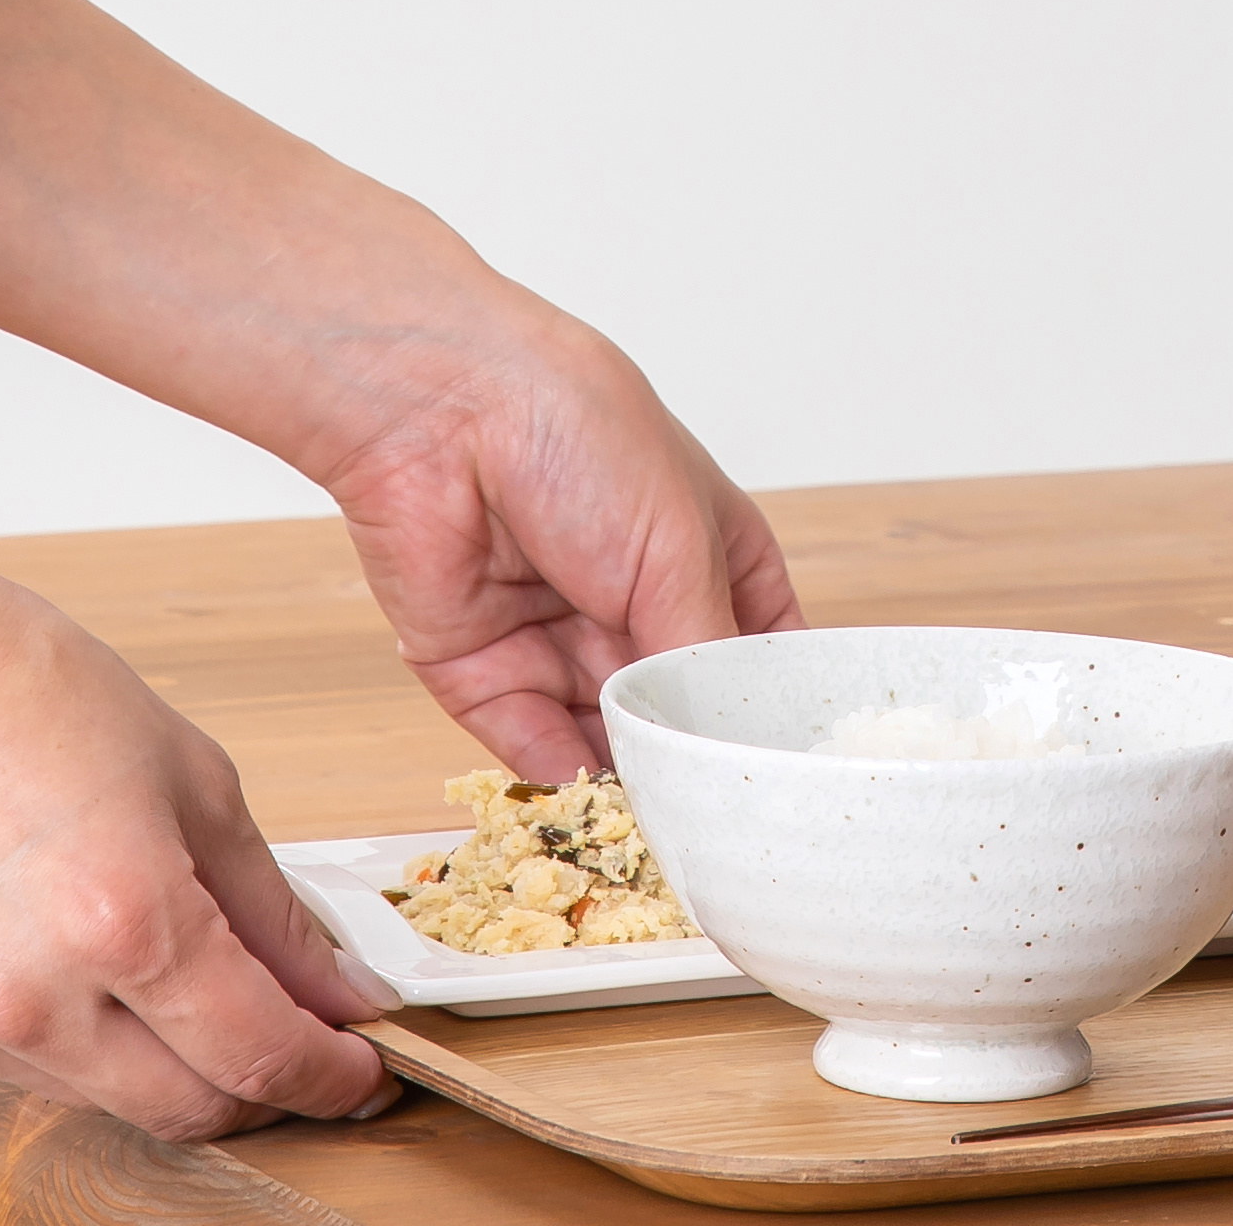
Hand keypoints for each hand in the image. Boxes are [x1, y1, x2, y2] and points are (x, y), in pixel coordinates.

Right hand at [0, 530, 389, 1135]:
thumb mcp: (190, 773)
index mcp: (124, 921)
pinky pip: (30, 1072)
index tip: (361, 1070)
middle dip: (262, 1088)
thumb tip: (331, 985)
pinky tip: (85, 963)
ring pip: (111, 1102)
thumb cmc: (5, 684)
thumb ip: (269, 905)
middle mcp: (37, 999)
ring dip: (169, 1064)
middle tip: (298, 1038)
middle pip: (191, 1110)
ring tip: (184, 976)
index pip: (260, 1057)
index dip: (331, 1078)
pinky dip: (83, 1042)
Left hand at [305, 299, 806, 780]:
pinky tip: (596, 808)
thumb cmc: (581, 435)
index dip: (768, 706)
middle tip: (719, 813)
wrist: (442, 410)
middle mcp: (631, 601)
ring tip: (661, 821)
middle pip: (676, 706)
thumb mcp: (680, 544)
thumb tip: (715, 746)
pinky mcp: (483, 670)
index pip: (754, 649)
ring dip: (628, 776)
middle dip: (692, 754)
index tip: (790, 768)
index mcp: (702, 553)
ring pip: (606, 735)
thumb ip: (703, 653)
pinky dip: (562, 779)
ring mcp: (557, 638)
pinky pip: (530, 743)